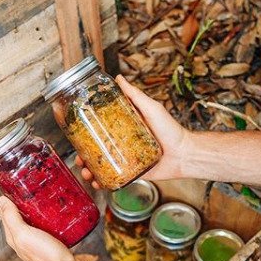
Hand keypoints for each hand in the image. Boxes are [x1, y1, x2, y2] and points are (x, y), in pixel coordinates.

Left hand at [0, 196, 82, 260]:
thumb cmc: (45, 256)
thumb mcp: (24, 234)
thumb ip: (12, 218)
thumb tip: (1, 201)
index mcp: (13, 238)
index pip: (5, 216)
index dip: (8, 201)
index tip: (14, 187)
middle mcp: (23, 242)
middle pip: (19, 219)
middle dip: (22, 204)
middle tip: (30, 190)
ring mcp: (37, 244)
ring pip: (33, 223)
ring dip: (36, 212)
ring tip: (43, 199)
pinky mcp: (50, 245)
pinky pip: (46, 229)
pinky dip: (47, 220)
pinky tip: (55, 215)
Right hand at [75, 75, 190, 187]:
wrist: (184, 153)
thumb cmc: (171, 129)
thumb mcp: (150, 108)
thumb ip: (135, 95)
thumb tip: (118, 78)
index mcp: (124, 128)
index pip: (100, 131)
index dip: (86, 135)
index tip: (76, 136)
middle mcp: (123, 144)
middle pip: (98, 151)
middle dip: (84, 156)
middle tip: (79, 159)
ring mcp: (127, 159)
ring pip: (103, 166)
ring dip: (91, 171)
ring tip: (87, 173)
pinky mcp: (133, 173)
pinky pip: (115, 178)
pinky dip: (104, 182)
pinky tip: (98, 182)